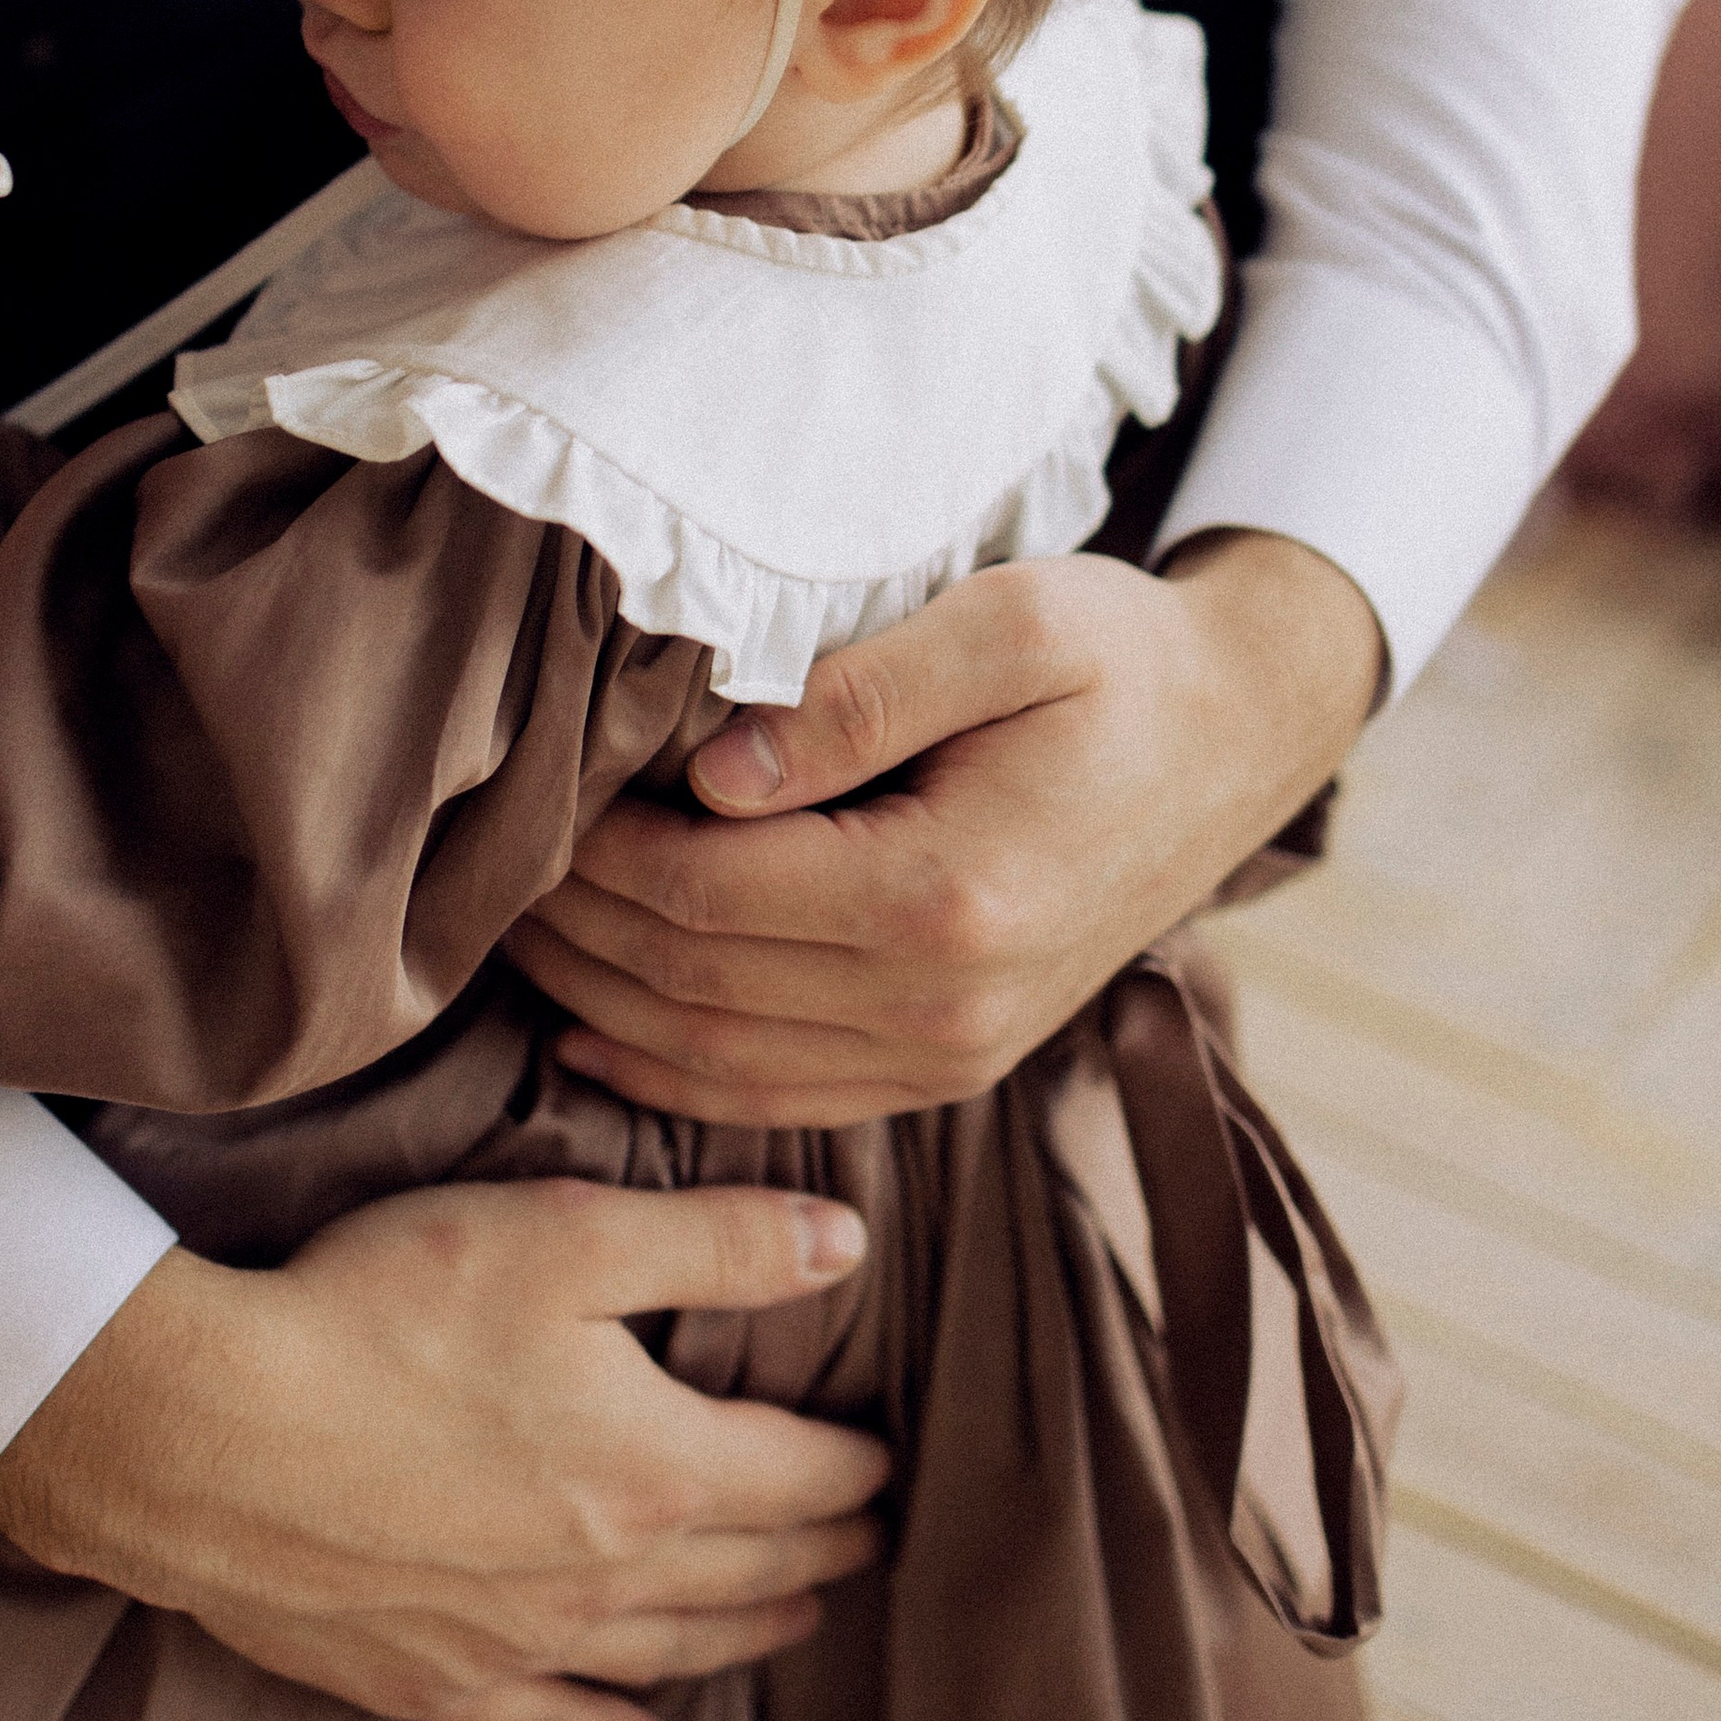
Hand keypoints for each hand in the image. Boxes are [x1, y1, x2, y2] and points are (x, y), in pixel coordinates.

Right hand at [0, 1176, 891, 1720]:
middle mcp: (609, 1577)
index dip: (854, 1465)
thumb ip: (718, 1242)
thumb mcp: (565, 1235)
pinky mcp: (432, 1681)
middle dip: (820, 1552)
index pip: (801, 1476)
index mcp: (659, 1468)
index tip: (886, 1459)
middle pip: (750, 1571)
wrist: (206, 1435)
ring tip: (795, 1621)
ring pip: (670, 1651)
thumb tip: (847, 1245)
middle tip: (867, 1542)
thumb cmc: (382, 1312)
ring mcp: (520, 1643)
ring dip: (744, 1635)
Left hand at [511, 534, 1383, 1128]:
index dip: (592, 851)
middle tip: (482, 855)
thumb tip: (707, 771)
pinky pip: (779, 1099)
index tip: (531, 782)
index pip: (701, 895)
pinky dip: (671, 1077)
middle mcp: (945, 1006)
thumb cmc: (1119, 656)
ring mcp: (951, 1054)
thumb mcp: (1012, 621)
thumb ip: (856, 692)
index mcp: (948, 895)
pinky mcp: (952, 1066)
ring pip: (716, 1060)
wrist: (1237, 736)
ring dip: (597, 1001)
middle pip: (690, 985)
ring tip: (509, 927)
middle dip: (571, 924)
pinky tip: (591, 1034)